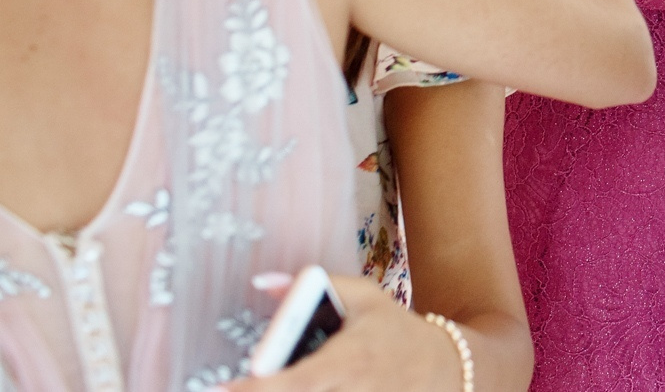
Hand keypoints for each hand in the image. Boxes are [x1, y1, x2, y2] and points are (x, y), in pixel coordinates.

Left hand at [232, 273, 465, 390]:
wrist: (443, 370)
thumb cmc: (395, 330)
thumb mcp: (364, 296)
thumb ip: (313, 285)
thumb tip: (263, 282)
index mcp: (349, 359)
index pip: (296, 381)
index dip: (257, 389)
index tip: (220, 388)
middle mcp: (352, 391)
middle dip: (267, 390)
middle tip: (234, 385)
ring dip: (288, 390)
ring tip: (272, 377)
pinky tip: (315, 383)